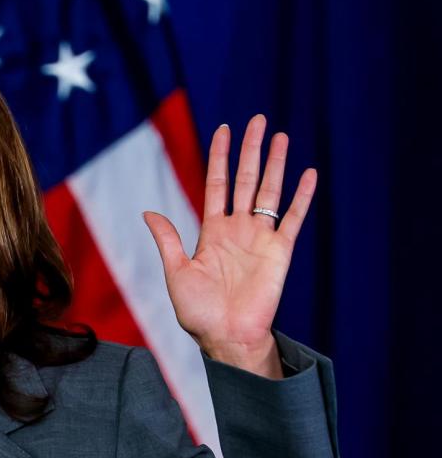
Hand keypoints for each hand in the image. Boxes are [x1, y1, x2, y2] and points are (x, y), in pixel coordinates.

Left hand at [142, 114, 315, 376]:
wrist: (226, 337)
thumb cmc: (198, 312)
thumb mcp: (176, 272)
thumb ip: (168, 239)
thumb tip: (148, 212)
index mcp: (212, 232)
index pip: (217, 184)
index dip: (220, 157)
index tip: (224, 130)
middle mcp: (238, 229)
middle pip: (245, 180)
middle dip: (250, 150)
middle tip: (257, 120)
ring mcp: (260, 238)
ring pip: (269, 192)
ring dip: (275, 164)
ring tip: (280, 136)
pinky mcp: (281, 252)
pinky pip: (294, 219)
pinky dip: (302, 198)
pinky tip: (308, 174)